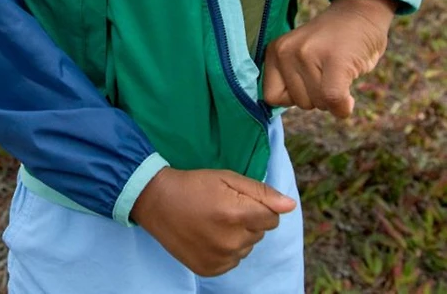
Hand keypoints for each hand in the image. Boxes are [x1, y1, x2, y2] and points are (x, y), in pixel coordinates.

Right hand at [131, 167, 295, 276]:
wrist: (156, 201)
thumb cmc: (194, 184)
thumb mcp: (226, 177)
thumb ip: (261, 192)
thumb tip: (290, 205)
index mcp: (238, 214)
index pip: (272, 218)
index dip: (259, 206)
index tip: (239, 199)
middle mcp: (232, 241)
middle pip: (259, 233)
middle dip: (248, 220)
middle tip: (223, 207)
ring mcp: (221, 258)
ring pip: (246, 247)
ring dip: (237, 235)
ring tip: (213, 220)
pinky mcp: (210, 269)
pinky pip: (232, 261)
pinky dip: (225, 249)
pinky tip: (208, 235)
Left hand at [263, 0, 395, 117]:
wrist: (360, 14)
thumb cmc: (332, 43)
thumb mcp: (299, 55)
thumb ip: (289, 78)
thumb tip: (275, 104)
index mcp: (276, 50)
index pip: (272, 97)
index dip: (294, 98)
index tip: (310, 83)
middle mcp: (286, 51)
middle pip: (299, 103)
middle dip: (318, 96)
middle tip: (329, 72)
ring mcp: (308, 54)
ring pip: (319, 104)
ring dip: (334, 98)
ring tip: (339, 71)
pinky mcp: (334, 61)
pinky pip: (334, 100)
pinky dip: (343, 107)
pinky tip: (349, 97)